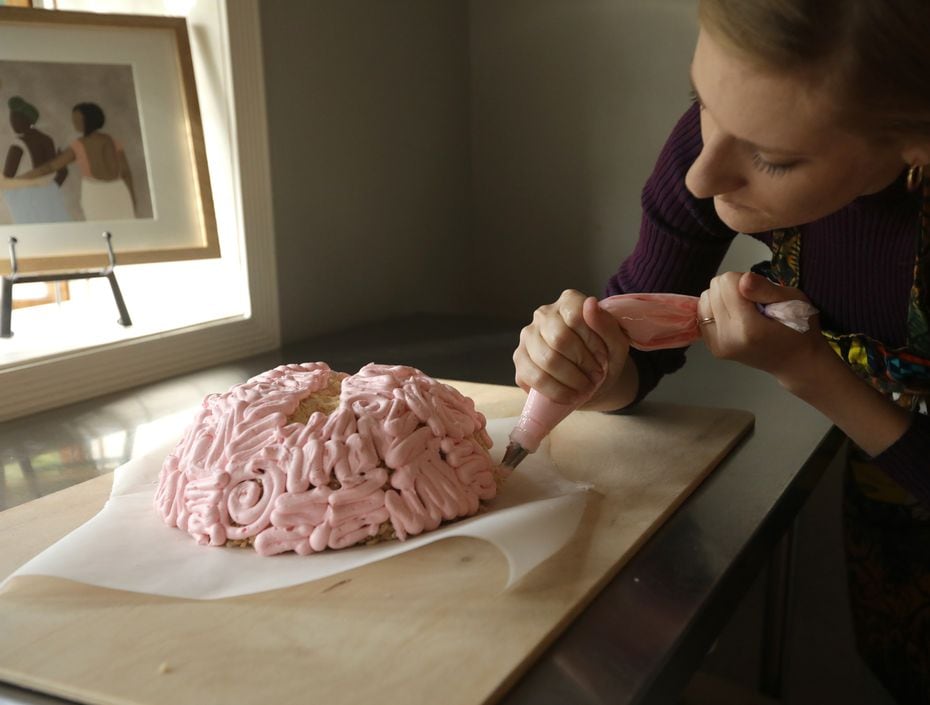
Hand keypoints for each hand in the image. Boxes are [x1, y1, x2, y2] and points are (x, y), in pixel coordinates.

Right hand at [513, 289, 630, 405]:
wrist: (590, 381)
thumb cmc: (603, 358)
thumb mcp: (616, 344)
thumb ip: (607, 324)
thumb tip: (590, 304)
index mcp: (568, 301)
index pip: (576, 316)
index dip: (593, 343)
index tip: (603, 358)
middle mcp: (543, 314)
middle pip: (560, 338)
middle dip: (582, 364)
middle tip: (595, 376)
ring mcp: (527, 336)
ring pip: (547, 359)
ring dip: (572, 379)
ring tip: (584, 387)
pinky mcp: (519, 360)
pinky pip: (535, 377)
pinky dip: (557, 391)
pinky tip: (569, 395)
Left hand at [698, 272, 828, 384]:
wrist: (796, 361)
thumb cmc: (800, 329)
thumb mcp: (794, 300)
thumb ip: (765, 289)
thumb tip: (742, 279)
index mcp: (748, 328)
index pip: (727, 282)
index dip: (744, 280)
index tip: (760, 293)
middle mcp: (727, 338)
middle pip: (713, 289)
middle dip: (733, 289)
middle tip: (754, 303)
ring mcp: (717, 345)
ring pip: (704, 300)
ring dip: (722, 298)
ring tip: (745, 310)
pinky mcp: (712, 347)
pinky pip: (702, 314)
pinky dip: (717, 310)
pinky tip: (735, 317)